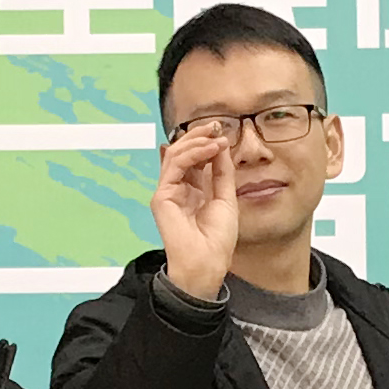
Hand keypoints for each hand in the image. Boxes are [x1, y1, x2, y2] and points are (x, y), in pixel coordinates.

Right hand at [153, 122, 235, 301]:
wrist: (207, 262)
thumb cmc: (217, 240)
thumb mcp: (226, 198)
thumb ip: (221, 172)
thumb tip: (220, 145)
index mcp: (193, 190)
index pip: (195, 159)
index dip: (206, 143)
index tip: (223, 133)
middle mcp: (178, 189)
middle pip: (182, 153)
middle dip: (198, 136)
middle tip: (216, 126)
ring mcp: (168, 192)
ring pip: (175, 155)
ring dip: (196, 141)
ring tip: (216, 136)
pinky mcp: (162, 196)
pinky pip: (174, 166)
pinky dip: (192, 153)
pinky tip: (210, 149)